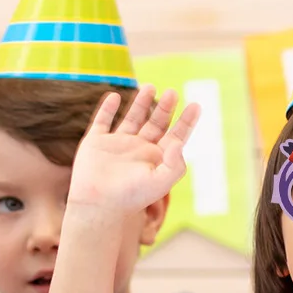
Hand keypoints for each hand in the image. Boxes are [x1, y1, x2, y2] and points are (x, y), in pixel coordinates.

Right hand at [66, 86, 199, 213]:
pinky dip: (107, 108)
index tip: (196, 105)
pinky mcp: (95, 143)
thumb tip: (179, 143)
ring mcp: (116, 145)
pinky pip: (102, 121)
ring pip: (132, 118)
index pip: (175, 135)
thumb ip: (176, 164)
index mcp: (156, 158)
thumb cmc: (131, 198)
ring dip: (140, 103)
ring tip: (149, 86)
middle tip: (173, 93)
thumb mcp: (161, 182)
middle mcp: (138, 149)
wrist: (98, 205)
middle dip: (165, 107)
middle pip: (156, 123)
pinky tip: (115, 96)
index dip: (187, 121)